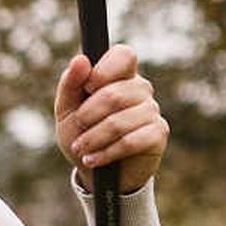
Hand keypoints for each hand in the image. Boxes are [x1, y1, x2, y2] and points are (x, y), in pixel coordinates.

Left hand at [56, 43, 167, 194]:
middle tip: (76, 130)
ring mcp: (152, 110)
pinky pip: (131, 141)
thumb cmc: (81, 133)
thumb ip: (70, 84)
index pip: (124, 54)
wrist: (95, 170)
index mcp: (120, 75)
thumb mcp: (66, 110)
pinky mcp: (158, 133)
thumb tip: (81, 60)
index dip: (104, 70)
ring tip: (81, 149)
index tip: (87, 88)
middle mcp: (140, 89)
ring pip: (119, 121)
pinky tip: (93, 160)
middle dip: (87, 115)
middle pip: (114, 94)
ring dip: (93, 138)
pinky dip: (107, 152)